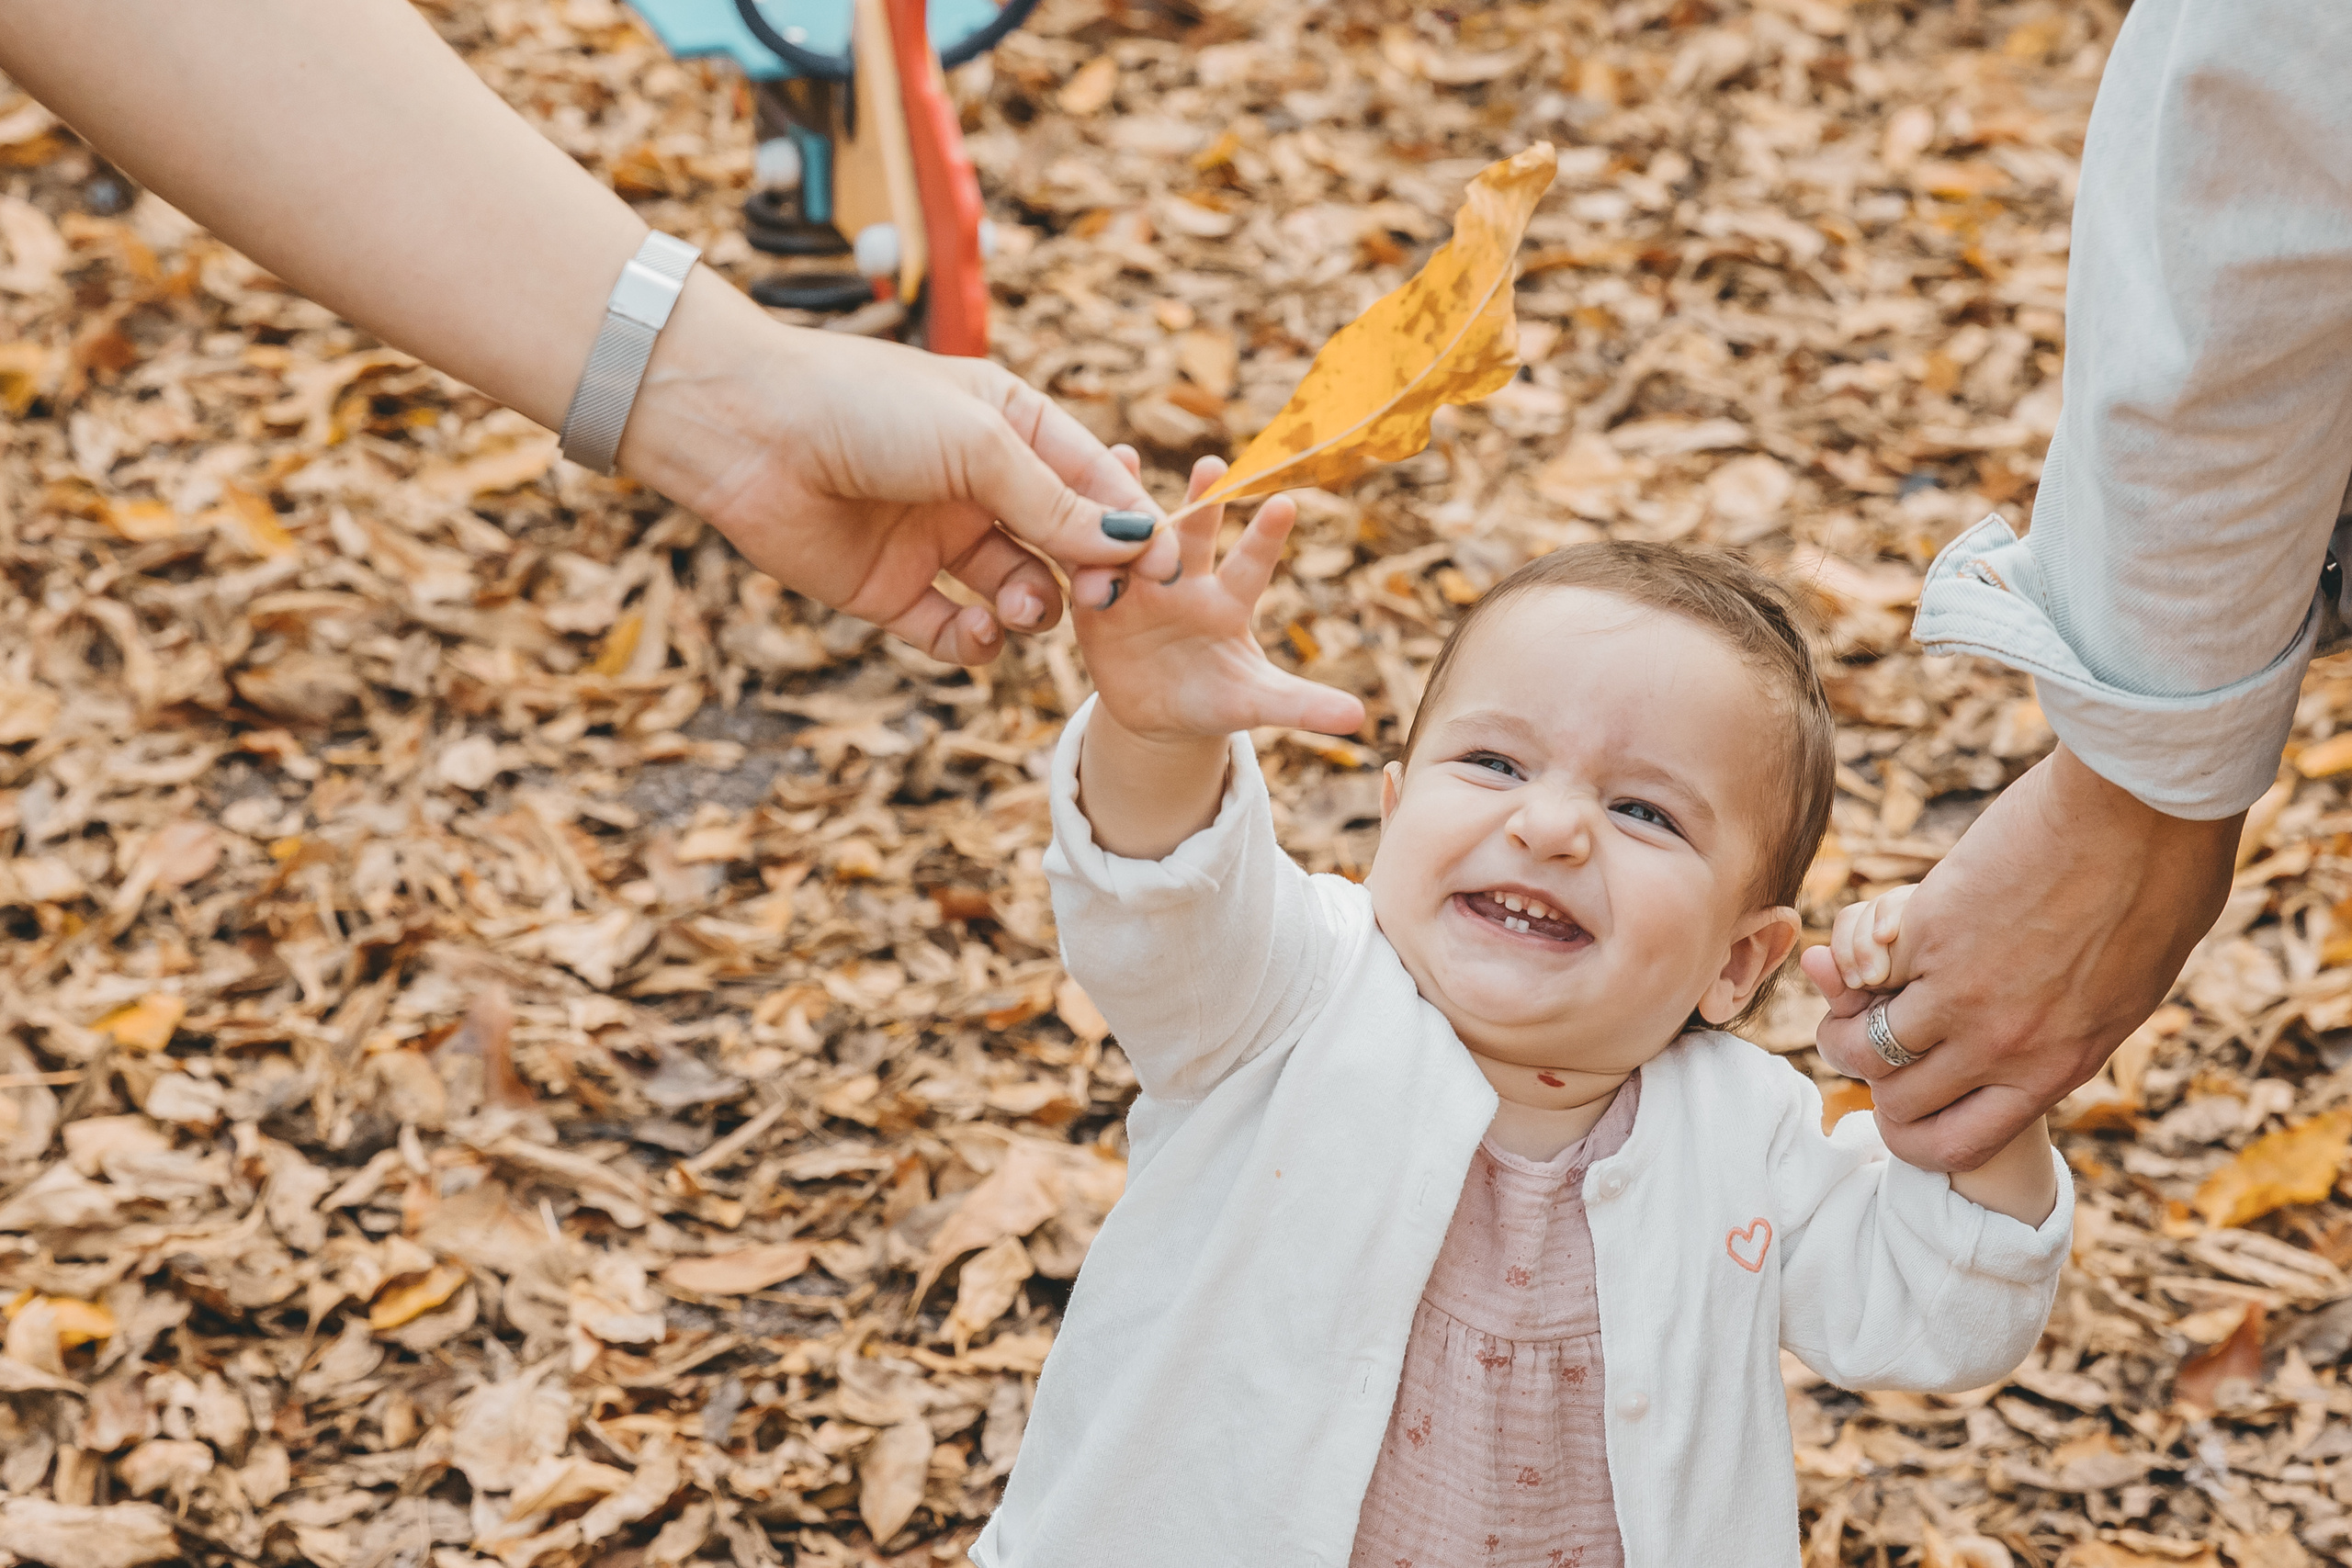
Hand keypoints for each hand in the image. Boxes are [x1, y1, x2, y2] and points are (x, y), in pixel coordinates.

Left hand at [626, 281, 1178, 665]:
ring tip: (1023, 606)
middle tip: (1101, 601)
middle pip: (1064, 545)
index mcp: (1012, 427)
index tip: (1162, 569)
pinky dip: (973, 642)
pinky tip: (976, 632)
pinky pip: (952, 631)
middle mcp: (981, 485)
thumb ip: (1054, 501)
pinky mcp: (891, 590)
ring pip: (1017, 593)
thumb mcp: (978, 444)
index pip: (1095, 482)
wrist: (745, 430)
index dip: (1130, 526)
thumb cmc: (865, 406)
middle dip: (1090, 575)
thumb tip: (1133, 544)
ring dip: (1033, 608)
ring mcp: (937, 540)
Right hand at [1071, 455, 1364, 859]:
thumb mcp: (1257, 703)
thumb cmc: (1216, 698)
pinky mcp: (1097, 602)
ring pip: (1138, 538)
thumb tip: (1359, 717)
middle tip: (1213, 465)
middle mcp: (1186, 581)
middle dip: (1202, 501)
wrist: (1157, 715)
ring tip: (1124, 454)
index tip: (1284, 504)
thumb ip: (1301, 705)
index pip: (1251, 564)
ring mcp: (1140, 586)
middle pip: (1195, 536)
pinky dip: (1077, 538)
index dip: (1265, 536)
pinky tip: (1062, 506)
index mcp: (1229, 601)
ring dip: (1131, 499)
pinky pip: (1086, 566)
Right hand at [1808, 744, 2241, 1170]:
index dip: (1910, 1132)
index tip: (1899, 1102)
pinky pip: (1864, 969)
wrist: (2139, 812)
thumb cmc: (2159, 887)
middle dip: (1872, 1075)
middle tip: (1869, 1032)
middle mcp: (2001, 1045)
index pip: (1956, 1144)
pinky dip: (1859, 956)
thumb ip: (2063, 1026)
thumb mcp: (2122, 989)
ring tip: (1856, 989)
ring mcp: (1958, 992)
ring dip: (1846, 1019)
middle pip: (1897, 1099)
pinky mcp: (1926, 933)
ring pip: (1863, 1042)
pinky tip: (1882, 932)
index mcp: (2057, 1066)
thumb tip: (2025, 1030)